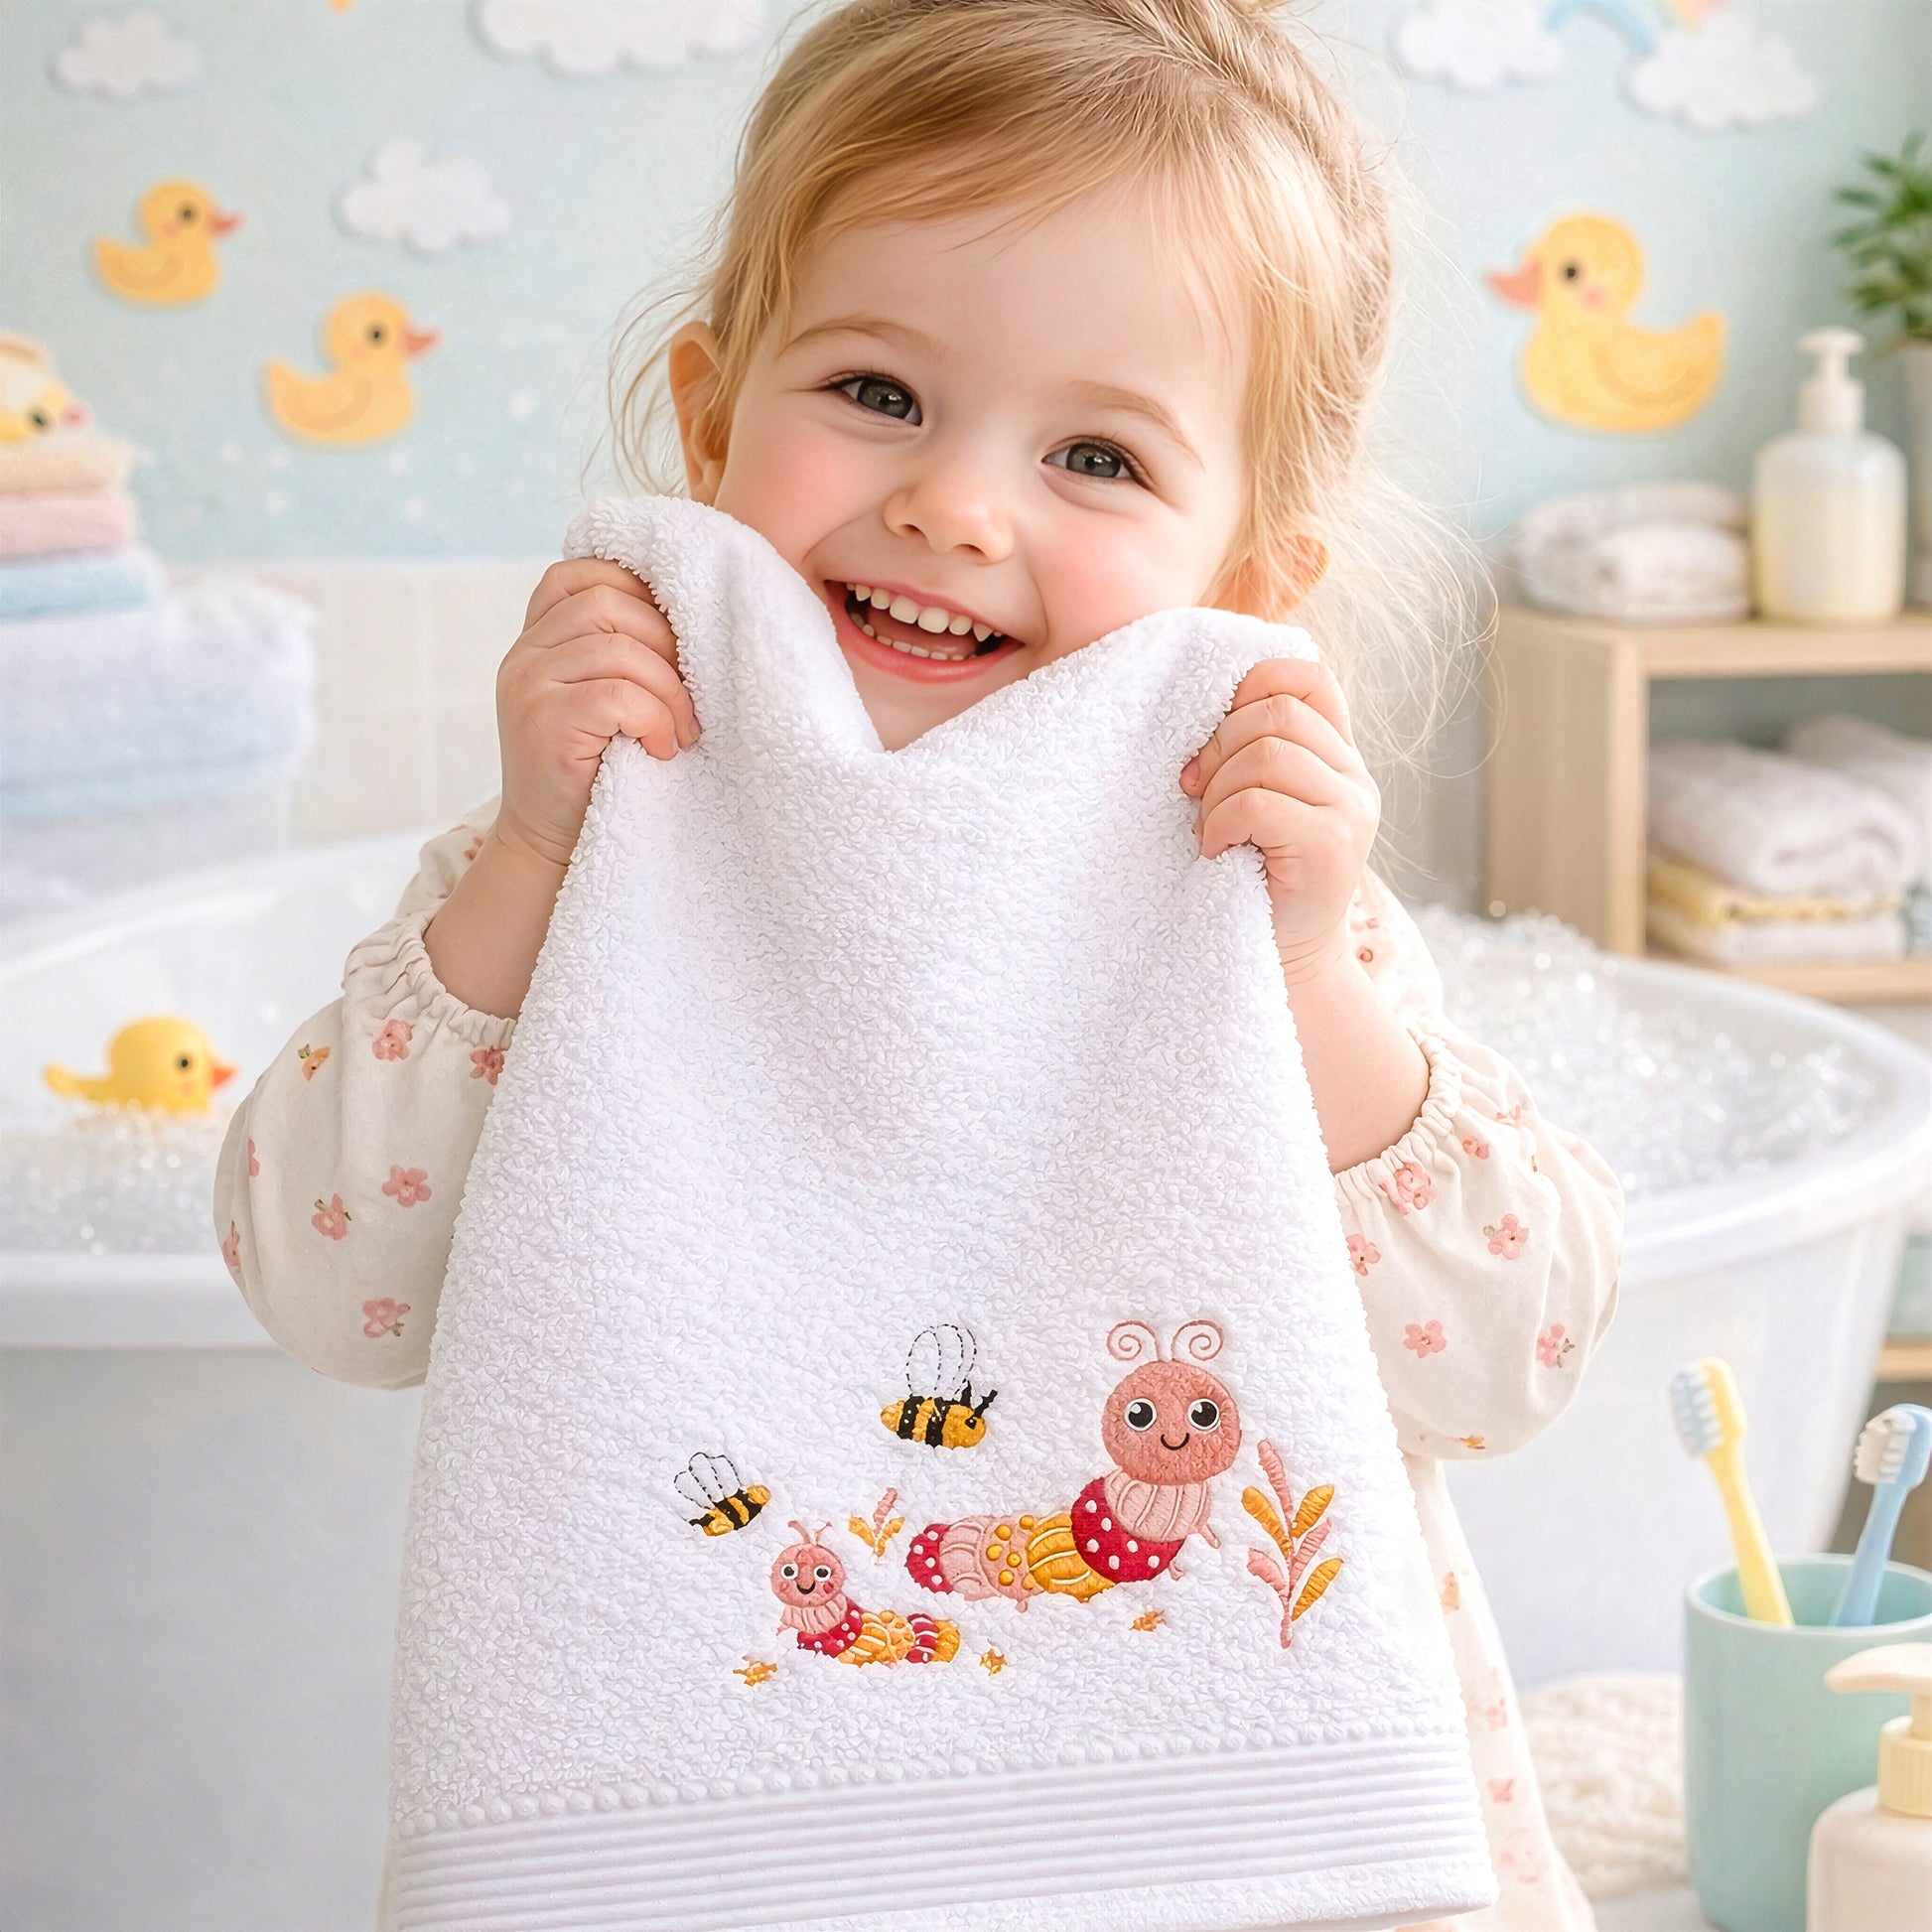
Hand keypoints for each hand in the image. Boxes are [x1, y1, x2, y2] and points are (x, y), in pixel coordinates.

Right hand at [493, 557, 699, 870]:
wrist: (555, 844)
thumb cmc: (602, 768)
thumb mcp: (608, 695)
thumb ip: (626, 648)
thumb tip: (700, 610)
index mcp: (541, 634)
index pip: (587, 572)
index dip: (643, 593)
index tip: (677, 644)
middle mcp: (525, 652)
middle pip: (609, 602)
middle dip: (668, 645)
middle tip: (691, 699)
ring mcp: (527, 684)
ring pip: (619, 648)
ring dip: (669, 691)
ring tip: (681, 731)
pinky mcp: (542, 722)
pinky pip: (618, 695)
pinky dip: (655, 720)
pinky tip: (661, 749)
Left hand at [1179, 658, 1378, 984]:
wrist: (1287, 959)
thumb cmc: (1255, 877)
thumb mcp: (1257, 803)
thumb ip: (1250, 754)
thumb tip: (1198, 712)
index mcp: (1338, 756)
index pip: (1307, 677)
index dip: (1253, 686)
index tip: (1216, 735)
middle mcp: (1355, 777)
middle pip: (1274, 713)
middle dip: (1218, 749)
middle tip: (1197, 793)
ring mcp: (1351, 810)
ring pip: (1263, 755)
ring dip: (1217, 794)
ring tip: (1212, 831)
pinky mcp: (1332, 845)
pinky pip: (1256, 803)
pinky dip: (1219, 825)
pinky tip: (1217, 852)